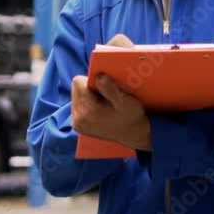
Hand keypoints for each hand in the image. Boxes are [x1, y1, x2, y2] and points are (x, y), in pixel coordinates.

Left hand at [70, 33, 150, 149]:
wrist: (138, 136)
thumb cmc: (134, 115)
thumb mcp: (127, 102)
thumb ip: (112, 89)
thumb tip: (99, 76)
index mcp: (87, 112)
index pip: (79, 82)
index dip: (92, 79)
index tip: (105, 81)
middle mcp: (78, 119)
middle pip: (76, 87)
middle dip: (90, 86)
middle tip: (106, 93)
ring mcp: (78, 124)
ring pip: (77, 95)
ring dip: (89, 95)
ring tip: (105, 101)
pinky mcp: (79, 127)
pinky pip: (79, 105)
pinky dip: (89, 104)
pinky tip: (102, 109)